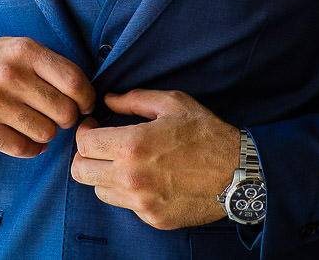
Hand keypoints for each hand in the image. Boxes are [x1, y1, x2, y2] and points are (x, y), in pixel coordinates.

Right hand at [0, 36, 93, 157]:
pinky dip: (31, 149)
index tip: (84, 104)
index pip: (74, 81)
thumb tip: (85, 95)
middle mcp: (9, 74)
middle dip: (67, 118)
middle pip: (63, 111)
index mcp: (24, 50)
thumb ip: (49, 66)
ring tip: (37, 124)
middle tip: (57, 116)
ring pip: (46, 133)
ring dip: (47, 134)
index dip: (87, 98)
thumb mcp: (17, 47)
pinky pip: (22, 148)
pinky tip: (27, 140)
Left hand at [71, 89, 238, 229]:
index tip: (93, 125)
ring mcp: (141, 202)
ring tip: (123, 161)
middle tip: (99, 145)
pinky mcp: (153, 218)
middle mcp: (131, 177)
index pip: (83, 144)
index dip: (84, 131)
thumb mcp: (172, 103)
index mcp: (132, 145)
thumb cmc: (206, 133)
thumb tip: (107, 99)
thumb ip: (134, 100)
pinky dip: (128, 191)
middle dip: (85, 156)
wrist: (238, 172)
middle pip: (81, 172)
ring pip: (99, 191)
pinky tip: (146, 177)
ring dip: (104, 175)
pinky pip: (125, 205)